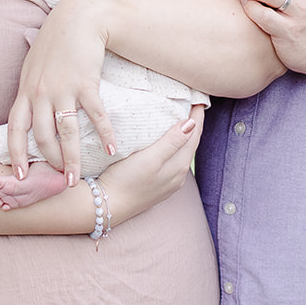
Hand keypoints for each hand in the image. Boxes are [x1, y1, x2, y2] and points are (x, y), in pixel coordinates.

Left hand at [7, 0, 114, 182]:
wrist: (78, 17)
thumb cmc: (56, 41)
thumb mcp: (34, 64)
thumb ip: (30, 88)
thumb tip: (26, 106)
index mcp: (26, 90)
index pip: (15, 128)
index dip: (15, 153)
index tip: (19, 173)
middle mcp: (41, 93)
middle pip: (42, 136)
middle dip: (49, 162)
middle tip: (56, 182)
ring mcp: (63, 89)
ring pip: (66, 132)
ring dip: (71, 158)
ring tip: (75, 178)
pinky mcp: (85, 83)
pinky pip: (95, 115)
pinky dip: (104, 134)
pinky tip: (111, 149)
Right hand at [100, 108, 204, 222]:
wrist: (106, 206)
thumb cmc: (126, 181)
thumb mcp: (150, 159)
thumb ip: (172, 142)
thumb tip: (192, 124)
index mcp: (178, 167)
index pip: (194, 135)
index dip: (197, 116)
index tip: (199, 98)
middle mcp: (178, 176)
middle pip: (191, 144)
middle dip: (193, 124)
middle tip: (192, 104)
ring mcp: (168, 182)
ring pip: (182, 152)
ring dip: (184, 135)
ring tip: (182, 118)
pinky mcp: (158, 185)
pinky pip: (172, 160)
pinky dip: (174, 146)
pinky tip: (167, 142)